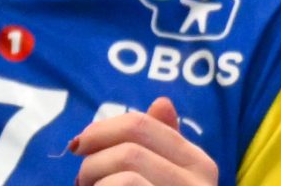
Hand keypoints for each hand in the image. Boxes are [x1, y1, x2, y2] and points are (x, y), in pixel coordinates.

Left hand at [72, 97, 217, 184]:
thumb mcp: (161, 175)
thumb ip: (157, 144)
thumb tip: (163, 102)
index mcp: (199, 164)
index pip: (141, 124)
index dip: (101, 130)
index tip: (79, 145)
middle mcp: (202, 181)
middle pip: (129, 147)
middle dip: (94, 161)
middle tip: (82, 180)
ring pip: (126, 166)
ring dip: (95, 178)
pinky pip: (124, 184)